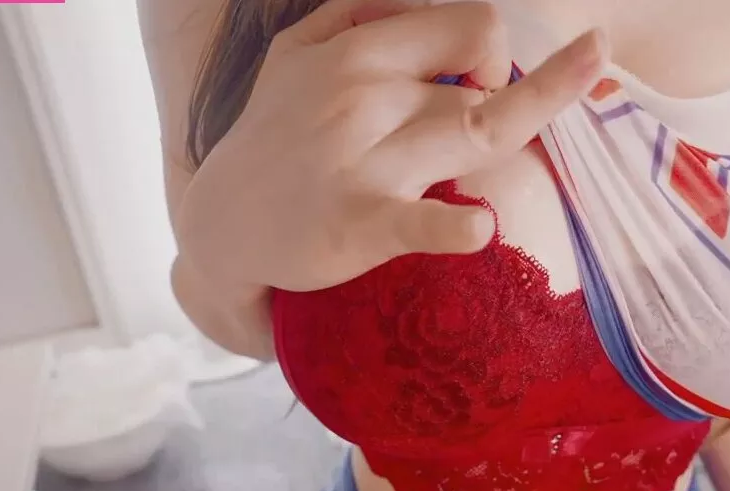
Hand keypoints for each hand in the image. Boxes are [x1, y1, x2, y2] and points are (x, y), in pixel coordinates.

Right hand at [177, 0, 607, 292]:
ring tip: (480, 165)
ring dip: (510, 136)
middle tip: (470, 134)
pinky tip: (478, 229)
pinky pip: (420, 222)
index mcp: (357, 49)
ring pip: (481, 130)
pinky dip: (454, 227)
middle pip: (486, 75)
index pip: (472, 23)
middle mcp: (362, 92)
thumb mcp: (296, 51)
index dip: (492, 53)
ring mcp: (362, 159)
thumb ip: (356, 14)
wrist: (219, 227)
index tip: (477, 85)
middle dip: (503, 97)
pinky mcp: (357, 225)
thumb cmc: (277, 136)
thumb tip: (426, 4)